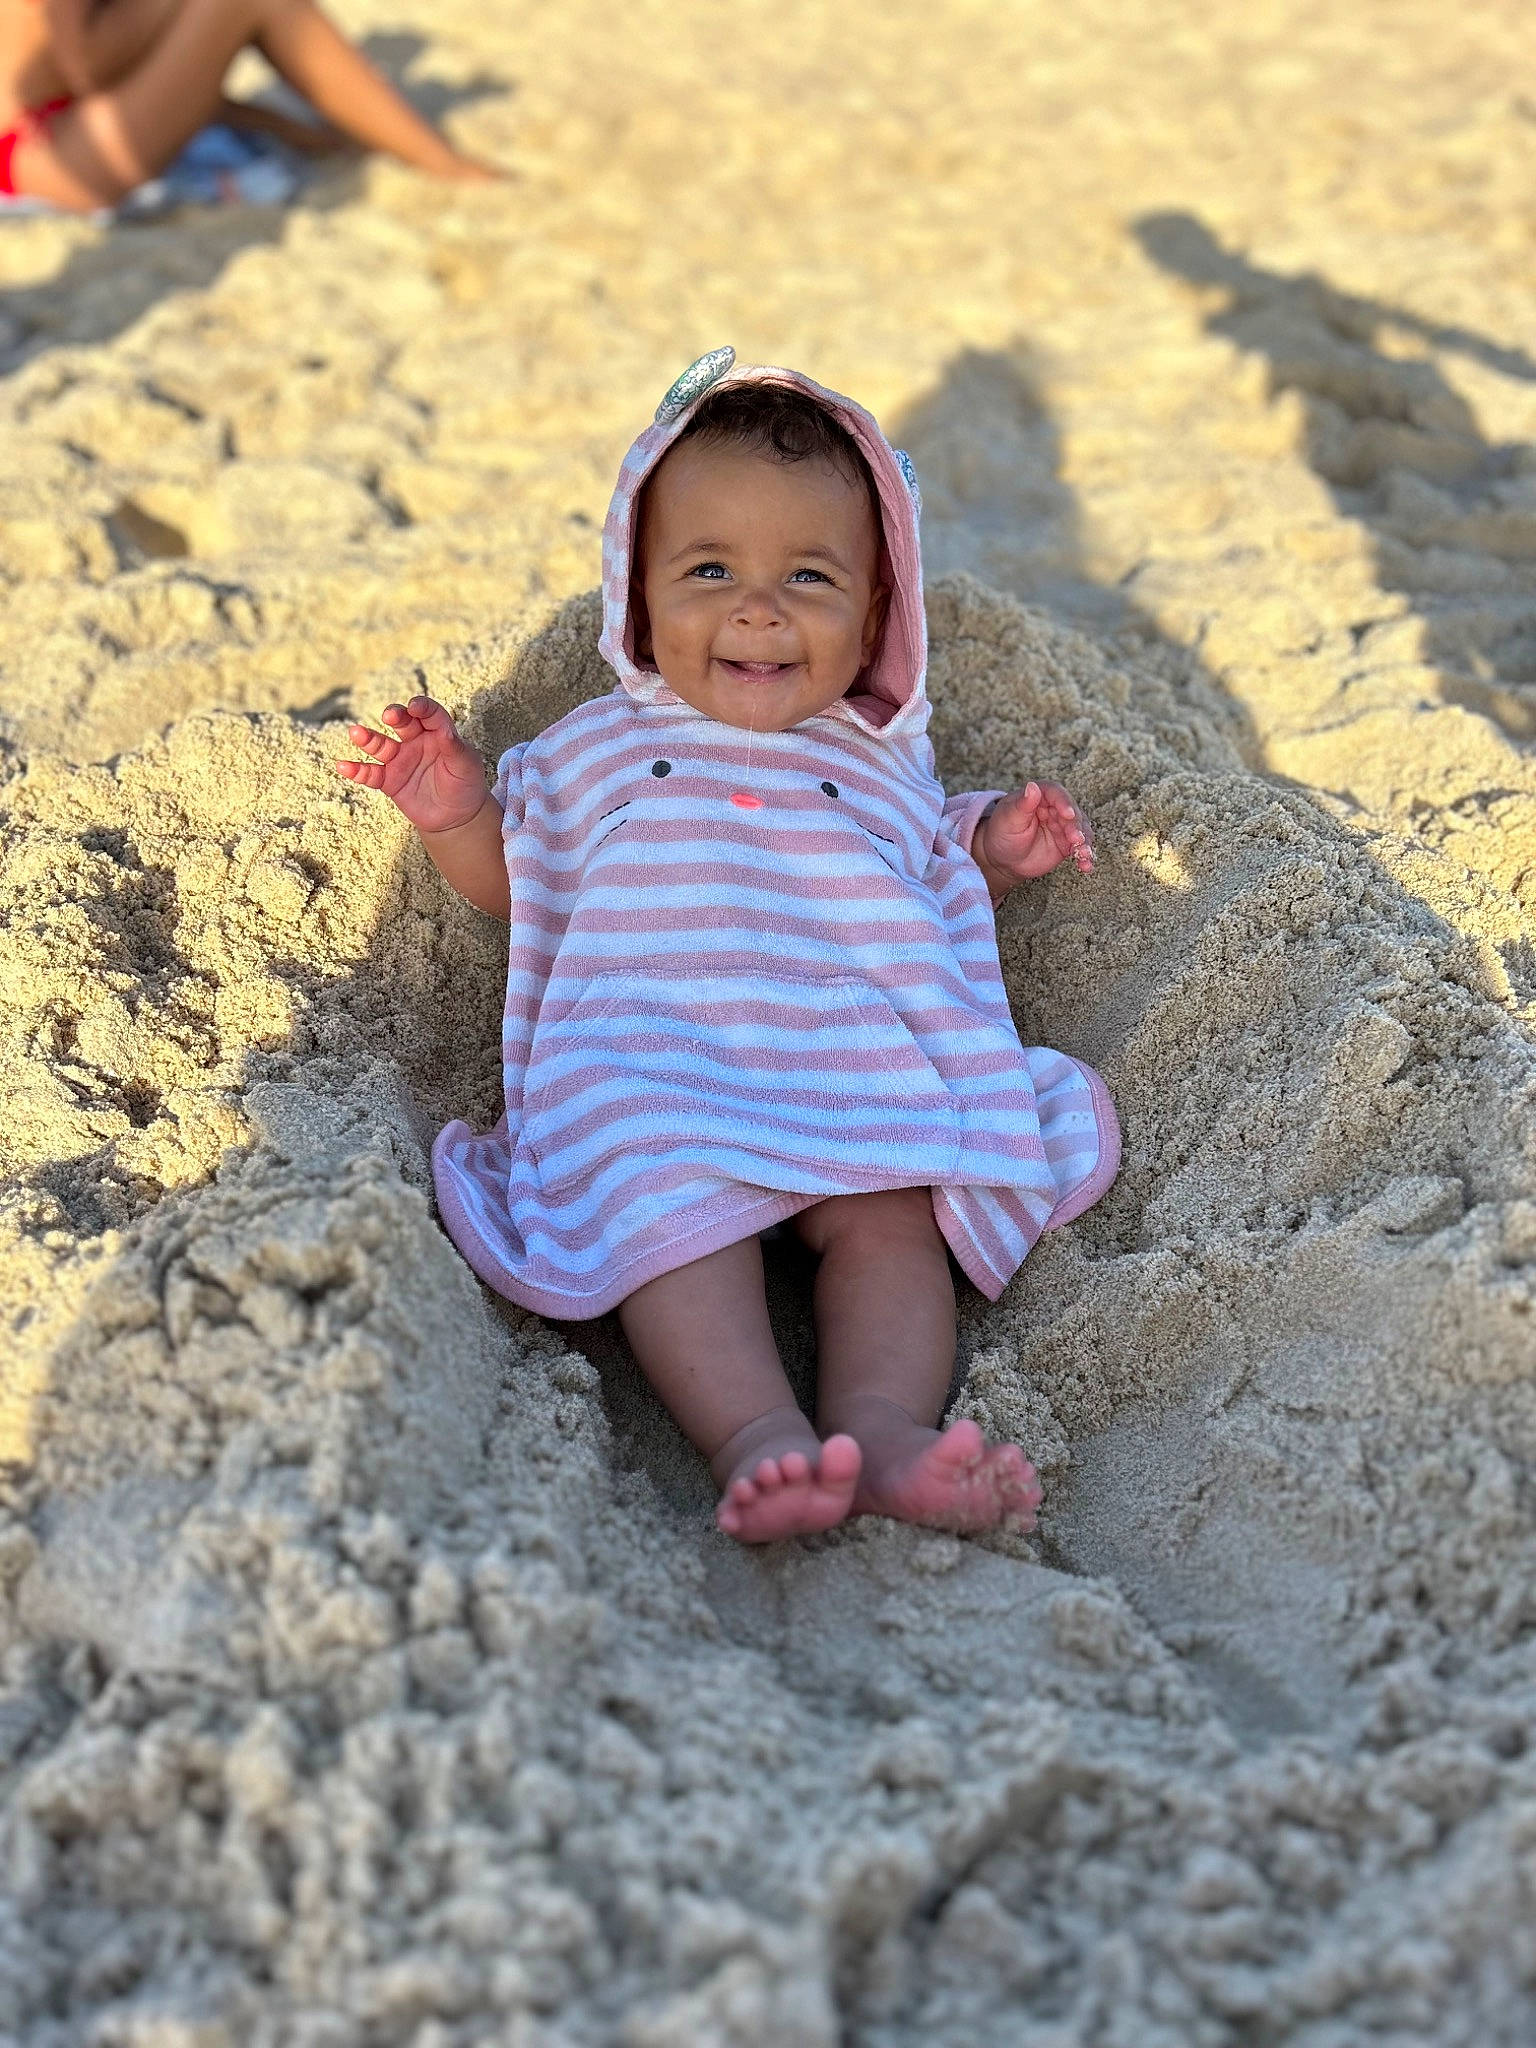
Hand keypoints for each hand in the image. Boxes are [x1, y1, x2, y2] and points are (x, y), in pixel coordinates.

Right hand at [335, 696, 488, 835]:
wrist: (456, 816)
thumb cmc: (465, 784)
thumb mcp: (466, 766)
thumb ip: (455, 749)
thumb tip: (447, 733)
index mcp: (438, 733)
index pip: (430, 714)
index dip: (423, 708)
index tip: (415, 707)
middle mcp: (416, 741)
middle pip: (402, 723)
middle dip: (395, 716)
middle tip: (391, 715)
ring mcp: (400, 759)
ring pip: (380, 745)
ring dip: (367, 739)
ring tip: (356, 733)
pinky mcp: (389, 780)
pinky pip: (370, 773)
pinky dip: (356, 771)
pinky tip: (343, 766)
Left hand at [976, 781, 1094, 888]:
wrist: (1003, 858)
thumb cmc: (1002, 833)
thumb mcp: (1008, 818)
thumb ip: (1022, 804)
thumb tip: (1032, 786)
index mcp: (1040, 796)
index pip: (1056, 793)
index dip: (1064, 802)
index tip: (1068, 814)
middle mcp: (1055, 808)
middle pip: (1073, 813)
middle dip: (1076, 827)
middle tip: (1075, 839)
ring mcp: (1063, 826)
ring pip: (1081, 830)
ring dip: (1085, 842)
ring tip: (1084, 855)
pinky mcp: (1068, 843)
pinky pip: (1081, 847)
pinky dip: (1085, 856)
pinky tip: (1085, 866)